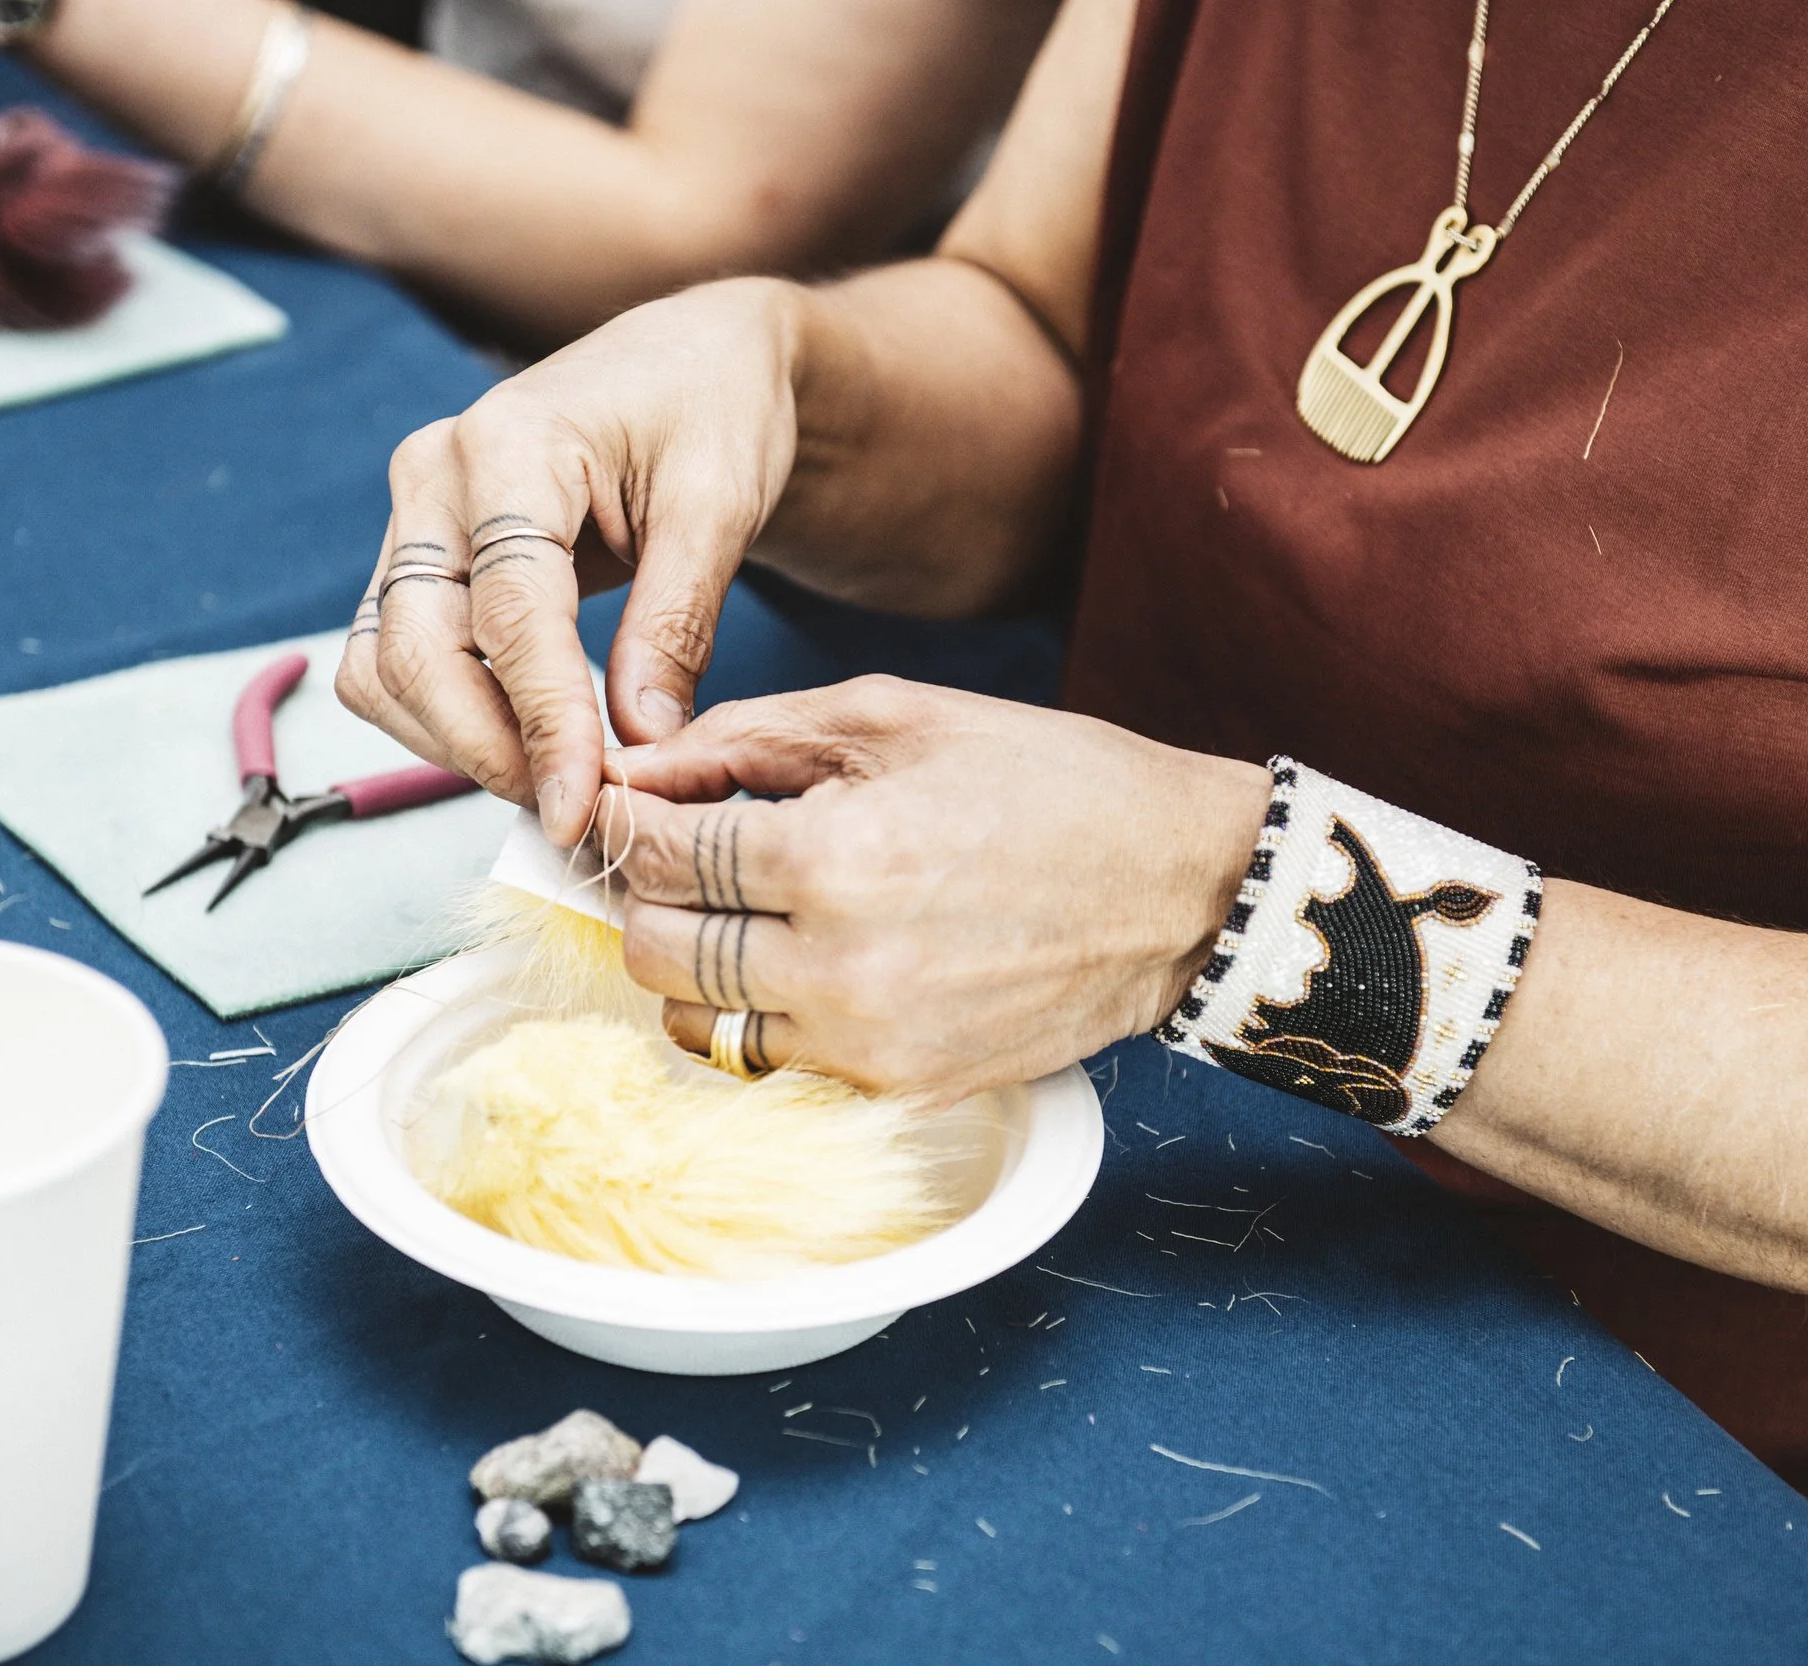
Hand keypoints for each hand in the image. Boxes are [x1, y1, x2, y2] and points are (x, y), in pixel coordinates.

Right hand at [334, 278, 802, 841]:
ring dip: (456, 744)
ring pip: (383, 668)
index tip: (583, 809)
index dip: (542, 725)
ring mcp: (414, 519)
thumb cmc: (713, 411)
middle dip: (487, 750)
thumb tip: (639, 744)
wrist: (691, 361)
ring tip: (556, 785)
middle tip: (574, 815)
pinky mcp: (418, 559)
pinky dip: (447, 719)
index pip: (508, 615)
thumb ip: (675, 623)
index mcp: (511, 446)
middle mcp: (435, 478)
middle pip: (413, 652)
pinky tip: (526, 748)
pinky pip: (396, 661)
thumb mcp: (721, 505)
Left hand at [598, 677, 1270, 1102]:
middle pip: (652, 951)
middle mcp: (839, 968)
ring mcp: (868, 1045)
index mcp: (835, 856)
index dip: (625, 820)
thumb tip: (636, 766)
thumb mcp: (898, 716)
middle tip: (684, 857)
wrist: (1182, 891)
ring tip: (745, 912)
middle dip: (647, 895)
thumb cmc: (1052, 783)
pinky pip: (771, 1063)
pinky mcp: (899, 1091)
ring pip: (695, 1025)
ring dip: (694, 964)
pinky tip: (805, 959)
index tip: (632, 804)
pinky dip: (760, 1013)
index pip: (655, 855)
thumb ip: (748, 739)